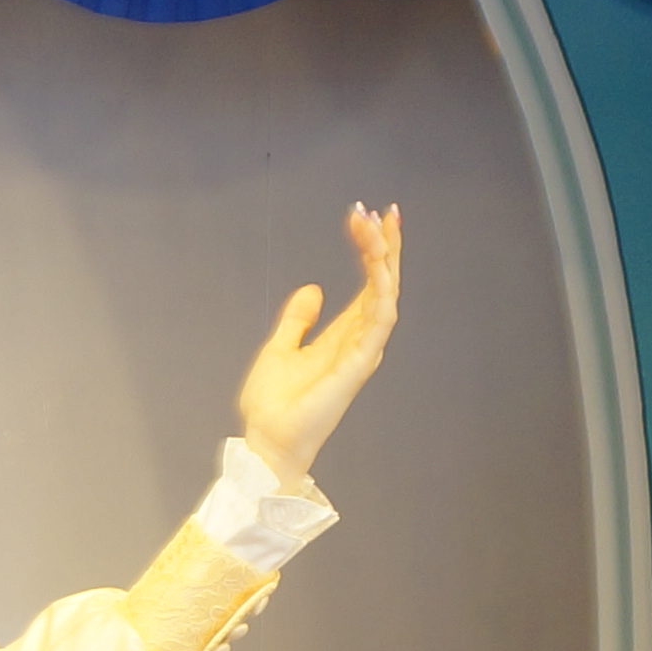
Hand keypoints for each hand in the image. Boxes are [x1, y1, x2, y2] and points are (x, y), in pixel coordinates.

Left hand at [237, 202, 404, 484]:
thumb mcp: (280, 348)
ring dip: (384, 258)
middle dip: (385, 245)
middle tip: (382, 210)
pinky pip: (380, 320)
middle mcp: (359, 339)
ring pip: (385, 294)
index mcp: (343, 334)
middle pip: (383, 282)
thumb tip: (313, 289)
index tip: (364, 216)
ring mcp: (362, 351)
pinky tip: (380, 263)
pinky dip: (382, 289)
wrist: (266, 440)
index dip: (371, 249)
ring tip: (377, 226)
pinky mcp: (359, 364)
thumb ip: (298, 319)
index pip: (368, 283)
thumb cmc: (274, 404)